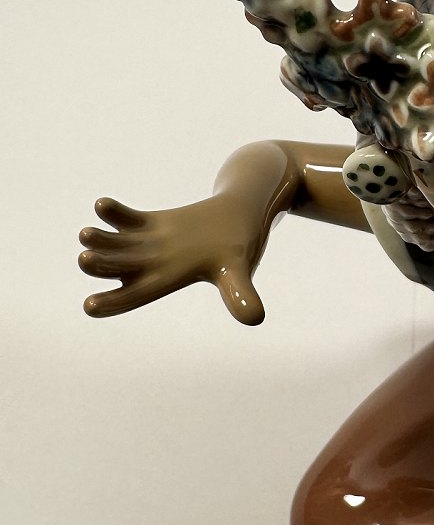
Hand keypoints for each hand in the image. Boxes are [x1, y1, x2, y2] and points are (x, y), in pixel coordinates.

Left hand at [79, 194, 266, 324]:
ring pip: (115, 244)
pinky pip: (125, 219)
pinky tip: (102, 205)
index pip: (135, 296)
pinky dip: (113, 212)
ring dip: (99, 239)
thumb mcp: (239, 271)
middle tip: (85, 259)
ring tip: (86, 233)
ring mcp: (147, 243)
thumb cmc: (240, 248)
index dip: (113, 303)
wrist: (241, 215)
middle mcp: (152, 264)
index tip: (89, 307)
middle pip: (119, 268)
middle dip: (100, 265)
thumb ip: (240, 294)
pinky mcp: (148, 223)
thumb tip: (256, 318)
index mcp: (167, 280)